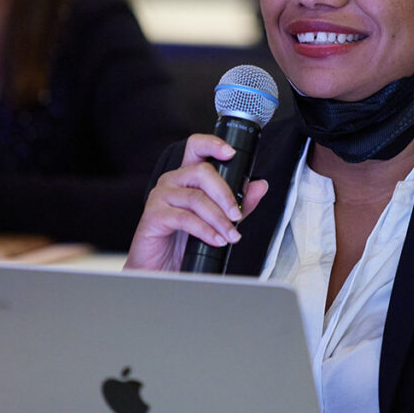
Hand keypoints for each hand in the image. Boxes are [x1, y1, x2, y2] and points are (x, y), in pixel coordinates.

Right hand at [124, 133, 267, 272]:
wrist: (160, 268)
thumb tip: (259, 186)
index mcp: (186, 177)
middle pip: (202, 172)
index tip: (230, 152)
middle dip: (225, 194)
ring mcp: (161, 196)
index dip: (212, 144)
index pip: (196, 148)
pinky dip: (205, 230)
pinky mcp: (153, 215)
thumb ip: (237, 203)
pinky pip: (184, 218)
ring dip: (219, 218)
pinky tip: (215, 240)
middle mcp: (172, 181)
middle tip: (236, 214)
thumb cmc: (182, 242)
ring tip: (230, 235)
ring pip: (196, 198)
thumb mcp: (216, 220)